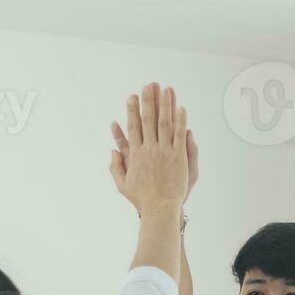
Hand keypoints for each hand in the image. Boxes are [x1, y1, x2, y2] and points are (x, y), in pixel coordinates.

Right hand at [109, 82, 189, 215]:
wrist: (160, 209)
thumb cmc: (142, 199)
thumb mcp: (122, 185)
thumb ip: (116, 167)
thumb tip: (113, 150)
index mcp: (136, 154)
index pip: (133, 127)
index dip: (132, 110)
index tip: (132, 97)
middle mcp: (149, 149)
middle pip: (149, 120)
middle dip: (148, 101)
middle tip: (148, 85)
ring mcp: (165, 152)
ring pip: (165, 123)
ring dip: (165, 105)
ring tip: (166, 90)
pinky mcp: (179, 157)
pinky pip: (179, 136)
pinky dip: (180, 121)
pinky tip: (181, 108)